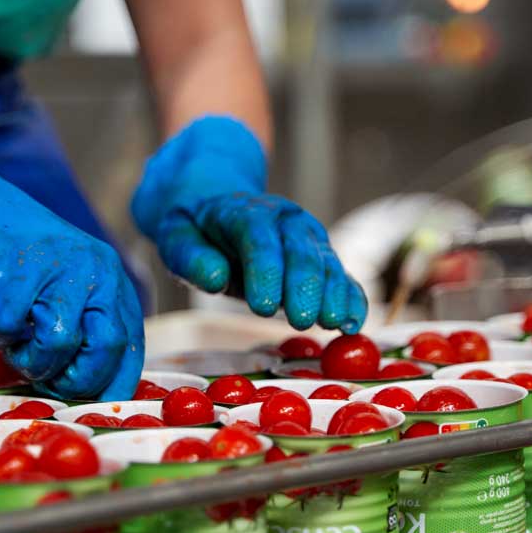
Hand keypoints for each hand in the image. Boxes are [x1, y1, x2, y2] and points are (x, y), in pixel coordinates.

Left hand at [132, 116, 366, 332]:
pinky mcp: (322, 256)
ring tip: (335, 324)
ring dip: (333, 295)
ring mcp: (307, 237)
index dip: (264, 273)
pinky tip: (354, 322)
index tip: (262, 307)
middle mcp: (284, 220)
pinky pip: (341, 276)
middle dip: (304, 287)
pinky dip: (351, 298)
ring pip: (326, 263)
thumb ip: (192, 258)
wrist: (218, 209)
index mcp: (246, 212)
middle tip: (301, 321)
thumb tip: (216, 279)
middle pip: (300, 251)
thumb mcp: (177, 238)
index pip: (259, 240)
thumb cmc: (196, 231)